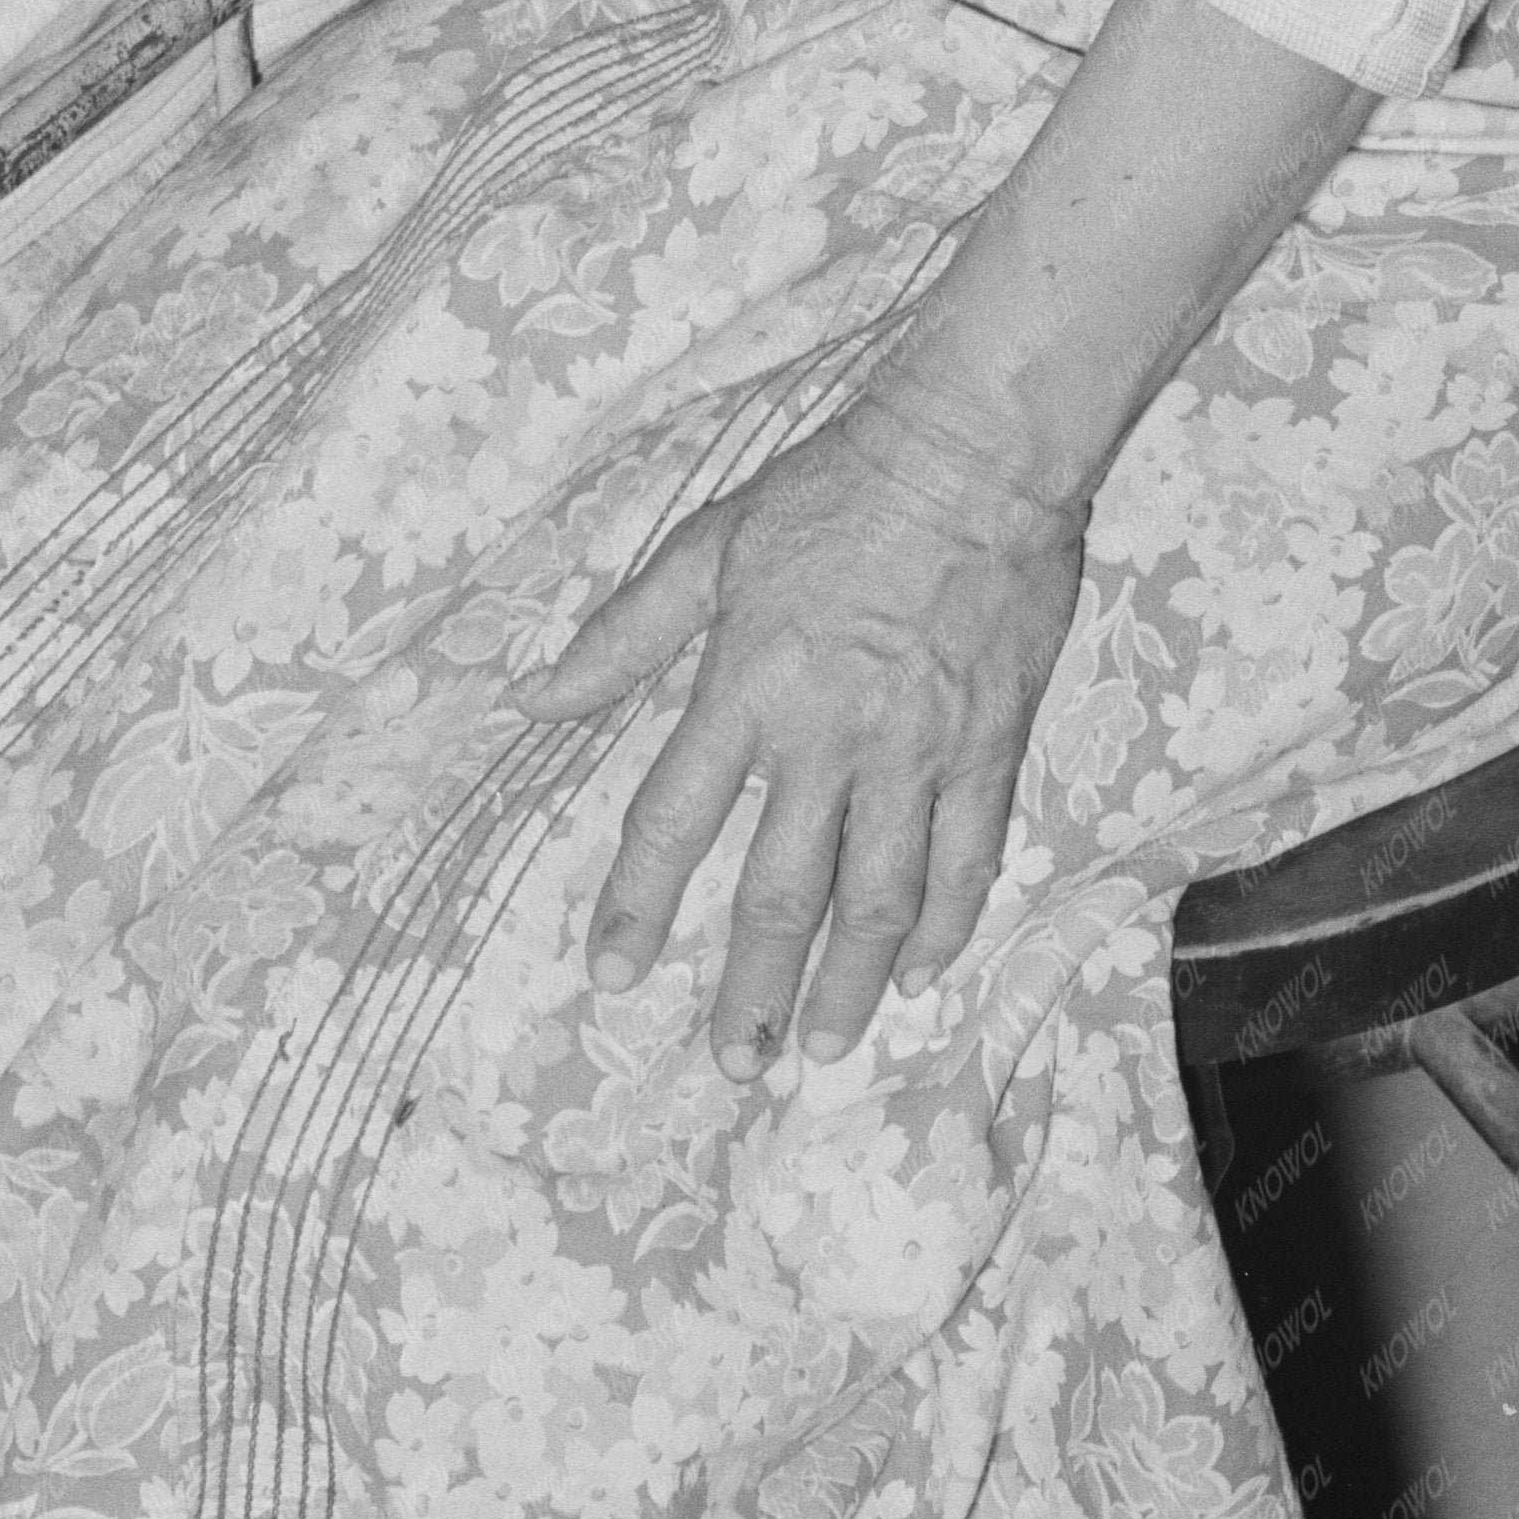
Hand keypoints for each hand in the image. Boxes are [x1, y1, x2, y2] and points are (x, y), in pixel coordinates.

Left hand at [533, 376, 1090, 1074]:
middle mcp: (827, 736)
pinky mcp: (989, 744)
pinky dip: (945, 923)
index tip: (611, 975)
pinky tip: (923, 972)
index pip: (674, 821)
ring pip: (879, 896)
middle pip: (782, 891)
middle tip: (735, 1065)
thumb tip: (529, 699)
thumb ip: (621, 637)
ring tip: (825, 1047)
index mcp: (745, 687)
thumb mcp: (707, 548)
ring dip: (849, 983)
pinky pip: (967, 855)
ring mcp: (916, 748)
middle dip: (754, 989)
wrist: (972, 453)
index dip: (637, 906)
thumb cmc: (831, 491)